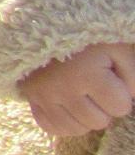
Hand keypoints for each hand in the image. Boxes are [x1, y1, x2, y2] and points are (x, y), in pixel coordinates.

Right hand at [17, 42, 134, 135]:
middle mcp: (62, 89)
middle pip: (98, 122)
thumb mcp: (117, 47)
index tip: (112, 79)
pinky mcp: (30, 98)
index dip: (121, 95)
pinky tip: (69, 109)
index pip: (120, 107)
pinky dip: (64, 123)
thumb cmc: (87, 38)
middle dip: (103, 108)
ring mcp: (43, 95)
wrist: (42, 25)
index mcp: (87, 74)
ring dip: (85, 117)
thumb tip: (130, 98)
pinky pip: (50, 127)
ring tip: (84, 98)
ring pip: (75, 129)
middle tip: (97, 88)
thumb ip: (133, 73)